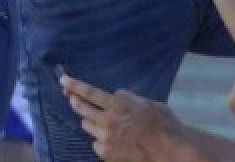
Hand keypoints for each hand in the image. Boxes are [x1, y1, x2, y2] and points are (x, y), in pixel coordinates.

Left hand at [61, 76, 183, 161]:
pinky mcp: (107, 154)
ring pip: (86, 126)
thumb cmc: (164, 125)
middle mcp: (108, 121)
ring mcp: (106, 139)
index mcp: (118, 105)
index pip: (89, 93)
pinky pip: (95, 144)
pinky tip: (110, 140)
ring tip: (99, 121)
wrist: (171, 152)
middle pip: (81, 109)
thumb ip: (128, 99)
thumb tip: (117, 96)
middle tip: (72, 98)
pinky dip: (99, 140)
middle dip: (74, 101)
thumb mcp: (148, 103)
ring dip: (89, 121)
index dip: (74, 85)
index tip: (63, 80)